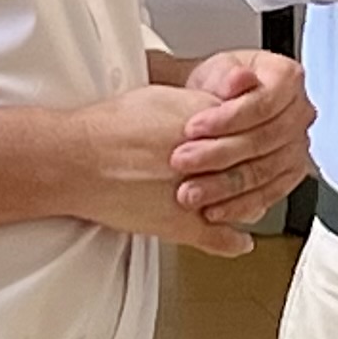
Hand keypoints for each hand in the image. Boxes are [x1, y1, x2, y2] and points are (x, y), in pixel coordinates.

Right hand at [77, 83, 262, 255]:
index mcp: (205, 127)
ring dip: (247, 202)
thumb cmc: (110, 127)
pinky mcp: (180, 224)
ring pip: (240, 203)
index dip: (259, 139)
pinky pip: (218, 238)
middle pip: (251, 168)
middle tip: (259, 169)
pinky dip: (232, 241)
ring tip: (248, 200)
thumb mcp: (164, 97)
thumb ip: (203, 102)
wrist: (77, 160)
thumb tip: (232, 96)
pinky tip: (240, 241)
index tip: (260, 141)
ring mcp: (195, 195)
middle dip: (257, 169)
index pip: (252, 133)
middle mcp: (205, 161)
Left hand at [169, 48, 314, 228]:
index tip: (192, 128)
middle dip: (218, 154)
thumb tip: (238, 79)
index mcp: (288, 79)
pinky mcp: (289, 176)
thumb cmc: (218, 84)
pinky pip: (268, 195)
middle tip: (182, 160)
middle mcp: (299, 114)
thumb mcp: (217, 70)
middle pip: (263, 140)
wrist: (214, 106)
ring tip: (191, 192)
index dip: (228, 119)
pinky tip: (214, 210)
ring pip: (264, 172)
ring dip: (224, 186)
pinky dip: (238, 206)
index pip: (264, 103)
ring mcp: (298, 147)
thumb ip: (227, 74)